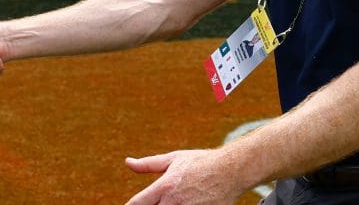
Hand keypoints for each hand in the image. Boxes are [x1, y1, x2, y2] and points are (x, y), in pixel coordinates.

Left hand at [124, 150, 243, 204]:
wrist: (231, 170)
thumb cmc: (200, 162)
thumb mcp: (173, 159)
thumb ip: (148, 164)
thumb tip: (127, 162)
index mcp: (164, 186)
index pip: (138, 203)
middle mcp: (175, 201)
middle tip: (155, 203)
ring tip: (173, 202)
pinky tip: (185, 204)